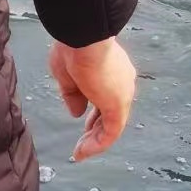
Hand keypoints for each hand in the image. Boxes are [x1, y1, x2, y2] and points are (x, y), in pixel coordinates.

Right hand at [49, 37, 136, 160]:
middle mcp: (122, 82)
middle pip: (112, 112)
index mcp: (112, 71)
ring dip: (95, 141)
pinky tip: (82, 152)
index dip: (96, 112)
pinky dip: (97, 145)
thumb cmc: (74, 48)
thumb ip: (74, 95)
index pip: (107, 97)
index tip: (84, 122)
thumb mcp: (69, 76)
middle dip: (96, 129)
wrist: (83, 37)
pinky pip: (111, 132)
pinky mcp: (118, 104)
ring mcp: (122, 93)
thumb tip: (78, 112)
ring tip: (80, 152)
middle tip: (82, 142)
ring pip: (113, 125)